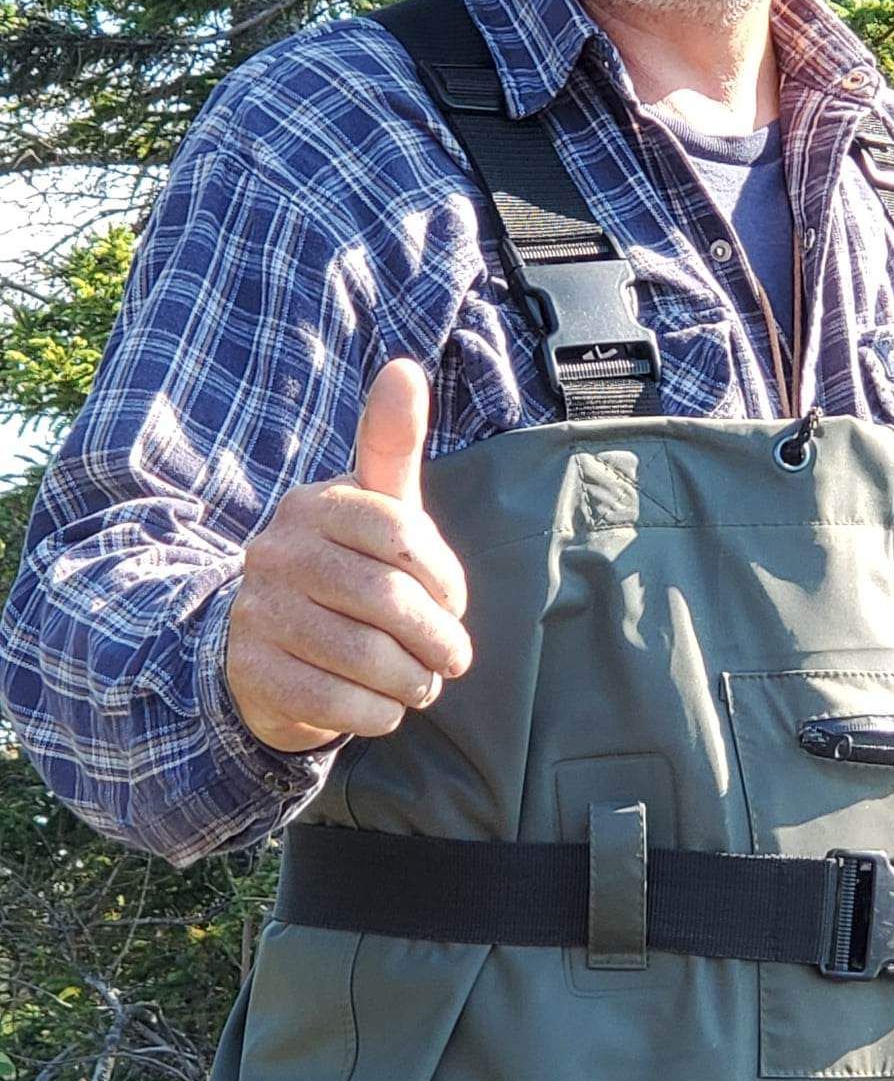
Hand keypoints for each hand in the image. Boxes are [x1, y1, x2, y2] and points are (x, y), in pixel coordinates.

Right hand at [225, 358, 472, 752]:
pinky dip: (376, 712)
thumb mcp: (375, 508)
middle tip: (453, 658)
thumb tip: (404, 368)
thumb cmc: (347, 567)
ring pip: (365, 656)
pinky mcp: (252, 671)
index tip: (453, 602)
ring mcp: (257, 610)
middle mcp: (276, 550)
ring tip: (422, 684)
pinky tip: (384, 706)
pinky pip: (334, 701)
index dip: (444, 578)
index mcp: (316, 504)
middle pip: (388, 600)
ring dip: (412, 681)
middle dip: (437, 638)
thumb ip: (393, 445)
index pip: (404, 534)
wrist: (268, 645)